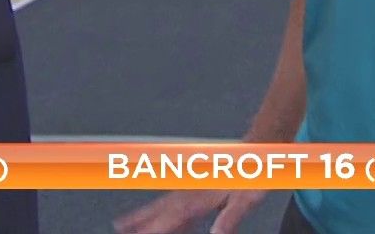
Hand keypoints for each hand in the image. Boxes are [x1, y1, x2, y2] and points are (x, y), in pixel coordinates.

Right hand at [114, 187, 265, 233]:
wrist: (255, 149)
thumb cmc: (252, 174)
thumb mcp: (247, 199)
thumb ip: (230, 217)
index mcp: (201, 195)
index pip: (172, 216)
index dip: (155, 227)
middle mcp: (192, 190)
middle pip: (160, 208)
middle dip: (139, 218)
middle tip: (119, 226)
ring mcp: (193, 186)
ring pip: (163, 203)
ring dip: (144, 213)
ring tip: (125, 221)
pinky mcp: (198, 185)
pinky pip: (176, 202)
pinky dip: (164, 210)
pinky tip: (162, 217)